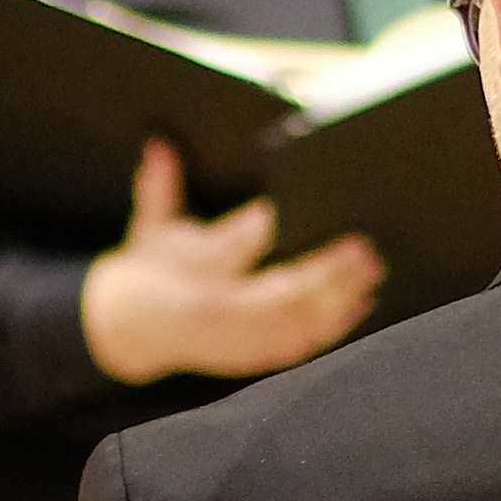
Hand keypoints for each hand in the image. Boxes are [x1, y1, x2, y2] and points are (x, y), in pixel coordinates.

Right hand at [76, 140, 384, 384]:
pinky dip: (333, 327)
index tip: (291, 217)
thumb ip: (161, 187)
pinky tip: (360, 305)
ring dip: (339, 298)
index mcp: (199, 283)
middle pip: (284, 297)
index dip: (264, 238)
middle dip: (326, 274)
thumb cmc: (148, 275)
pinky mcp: (255, 355)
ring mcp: (241, 340)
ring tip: (371, 273)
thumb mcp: (153, 229)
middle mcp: (223, 315)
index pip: (242, 259)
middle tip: (362, 249)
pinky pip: (301, 344)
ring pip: (300, 323)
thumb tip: (160, 145)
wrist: (129, 329)